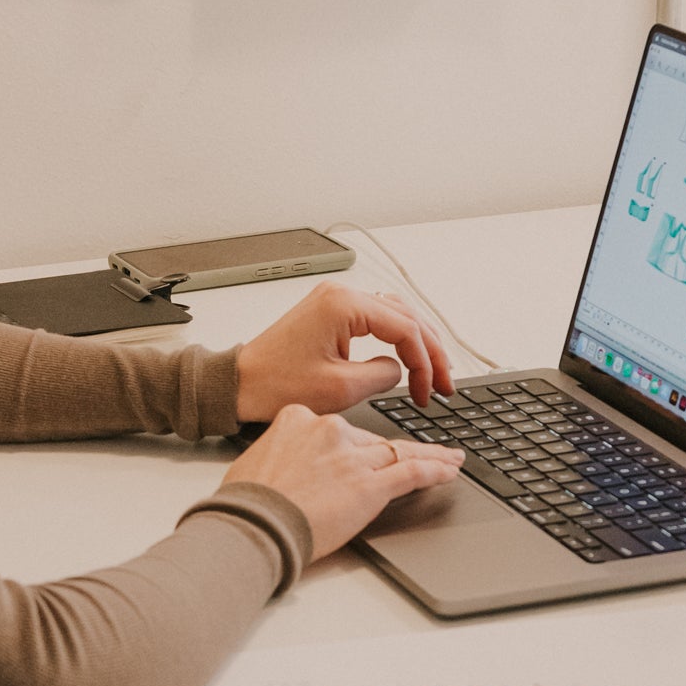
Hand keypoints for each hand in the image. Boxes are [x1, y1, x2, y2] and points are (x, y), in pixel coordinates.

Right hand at [223, 404, 463, 561]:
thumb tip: (289, 464)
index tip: (364, 453)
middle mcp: (331, 432)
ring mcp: (353, 458)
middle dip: (397, 450)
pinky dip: (435, 470)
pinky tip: (450, 469)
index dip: (358, 445)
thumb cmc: (247, 502)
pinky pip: (412, 473)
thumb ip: (283, 453)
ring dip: (429, 455)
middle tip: (425, 450)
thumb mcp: (258, 460)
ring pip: (400, 452)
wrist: (254, 525)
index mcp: (300, 419)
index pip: (341, 430)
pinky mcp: (370, 485)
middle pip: (374, 441)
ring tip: (449, 458)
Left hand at [235, 280, 452, 421]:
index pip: (405, 328)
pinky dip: (396, 338)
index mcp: (344, 306)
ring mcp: (334, 301)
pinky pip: (375, 318)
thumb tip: (400, 370)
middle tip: (445, 382)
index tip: (429, 391)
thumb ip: (382, 375)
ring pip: (395, 314)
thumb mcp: (340, 388)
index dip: (425, 362)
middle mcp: (341, 295)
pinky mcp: (329, 313)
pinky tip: (407, 357)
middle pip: (406, 315)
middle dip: (430, 351)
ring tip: (433, 372)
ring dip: (417, 342)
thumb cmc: (274, 384)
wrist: (239, 384)